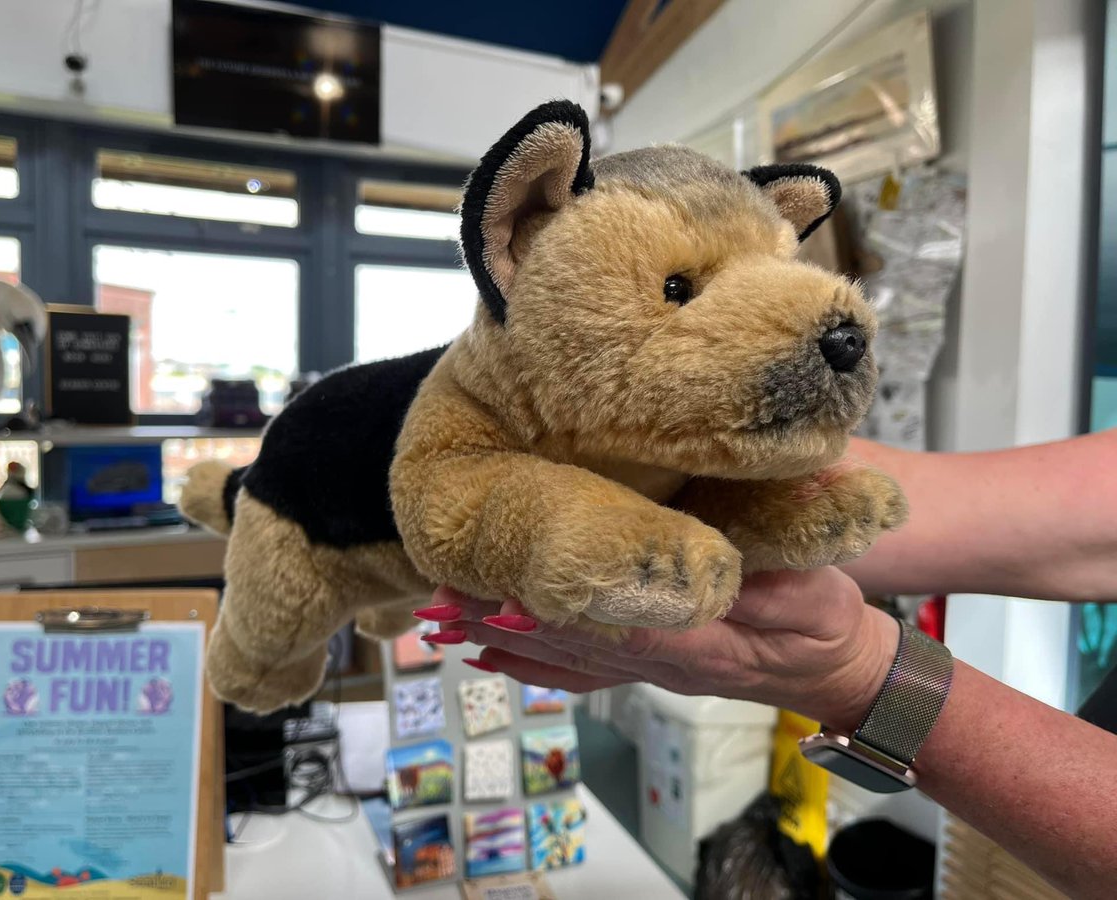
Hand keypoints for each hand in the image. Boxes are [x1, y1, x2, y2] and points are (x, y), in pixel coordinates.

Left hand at [418, 568, 899, 730]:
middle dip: (503, 623)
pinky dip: (529, 664)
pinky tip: (490, 655)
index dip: (553, 613)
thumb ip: (775, 587)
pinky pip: (578, 671)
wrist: (834, 670)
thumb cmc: (826, 625)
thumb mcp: (818, 596)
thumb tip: (717, 571)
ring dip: (502, 641)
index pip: (612, 627)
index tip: (498, 594)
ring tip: (444, 620)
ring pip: (564, 659)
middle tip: (441, 600)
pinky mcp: (646, 666)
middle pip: (569, 645)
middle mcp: (661, 661)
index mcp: (699, 641)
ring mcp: (650, 670)